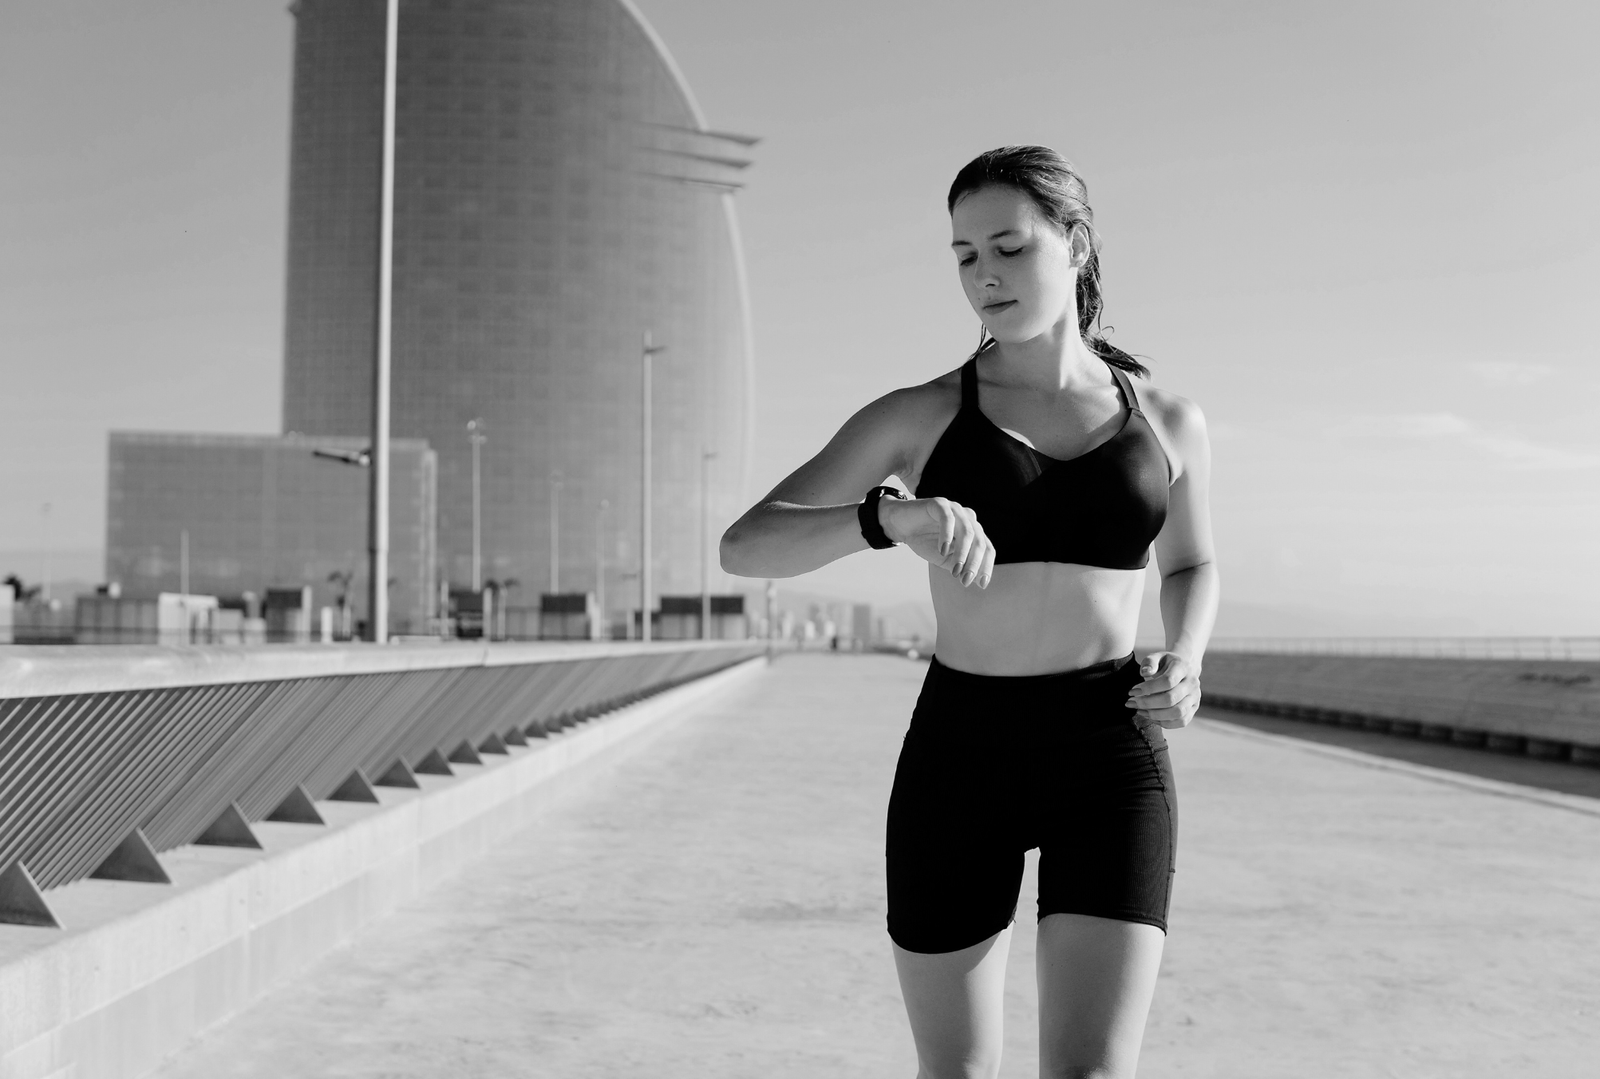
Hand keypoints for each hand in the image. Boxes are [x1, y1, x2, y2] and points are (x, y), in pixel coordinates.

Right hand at [880, 496, 994, 587]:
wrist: (900, 525)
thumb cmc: (925, 541)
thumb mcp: (945, 559)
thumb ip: (961, 567)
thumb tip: (978, 582)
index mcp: (973, 531)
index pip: (987, 549)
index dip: (986, 566)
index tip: (982, 585)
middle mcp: (968, 518)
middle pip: (979, 542)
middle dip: (974, 564)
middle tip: (965, 580)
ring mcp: (955, 509)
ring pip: (967, 532)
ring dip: (962, 554)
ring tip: (955, 570)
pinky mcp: (940, 503)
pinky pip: (948, 520)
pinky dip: (947, 536)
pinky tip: (942, 550)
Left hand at [1126, 651, 1200, 729]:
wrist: (1183, 669)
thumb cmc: (1165, 664)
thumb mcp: (1157, 656)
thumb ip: (1149, 662)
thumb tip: (1145, 673)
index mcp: (1183, 668)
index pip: (1167, 681)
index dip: (1148, 688)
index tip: (1132, 692)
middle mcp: (1192, 683)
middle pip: (1171, 699)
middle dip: (1147, 703)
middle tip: (1131, 703)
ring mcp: (1195, 697)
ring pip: (1177, 713)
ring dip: (1155, 715)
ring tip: (1139, 711)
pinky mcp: (1194, 709)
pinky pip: (1181, 721)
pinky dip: (1164, 723)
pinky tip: (1150, 716)